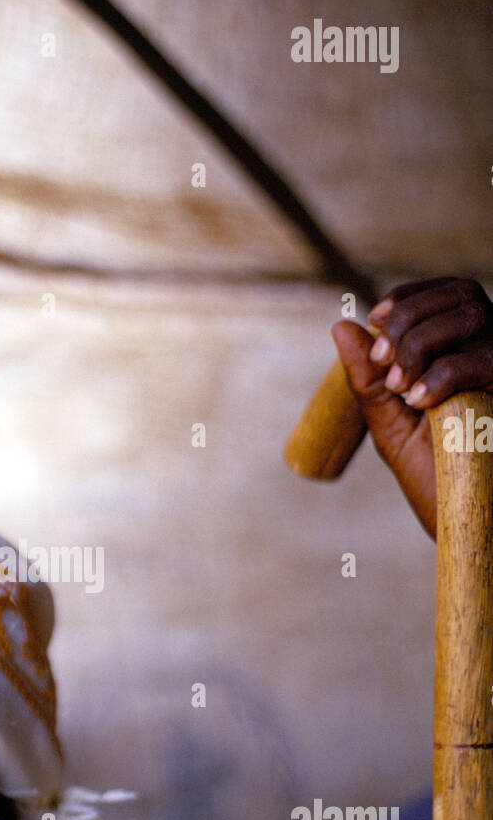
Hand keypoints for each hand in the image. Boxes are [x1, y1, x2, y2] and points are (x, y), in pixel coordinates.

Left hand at [332, 278, 492, 538]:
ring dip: (423, 342)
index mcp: (464, 352)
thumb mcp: (392, 426)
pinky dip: (443, 373)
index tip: (376, 320)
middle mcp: (490, 353)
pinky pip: (483, 360)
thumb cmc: (437, 479)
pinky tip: (419, 400)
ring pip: (473, 316)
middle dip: (410, 319)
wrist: (473, 525)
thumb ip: (368, 380)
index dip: (410, 297)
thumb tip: (341, 327)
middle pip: (460, 294)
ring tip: (401, 388)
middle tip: (383, 360)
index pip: (445, 294)